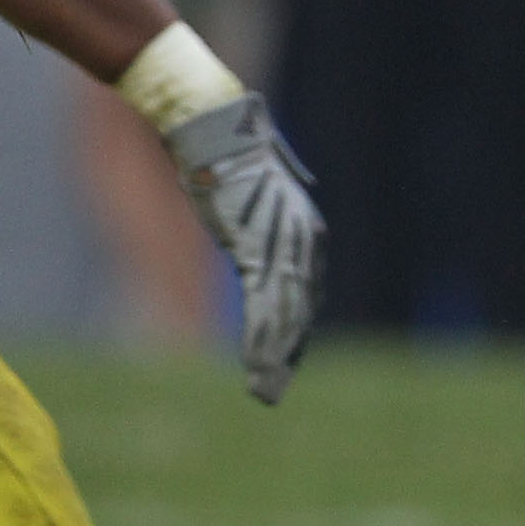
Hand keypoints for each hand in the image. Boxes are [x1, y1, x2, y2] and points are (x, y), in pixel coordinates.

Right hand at [164, 93, 324, 403]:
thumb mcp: (253, 207)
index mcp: (307, 234)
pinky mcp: (259, 248)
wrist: (216, 133)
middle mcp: (304, 242)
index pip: (306, 296)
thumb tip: (257, 250)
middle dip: (286, 355)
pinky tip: (253, 364)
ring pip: (284, 316)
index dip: (294, 334)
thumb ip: (262, 235)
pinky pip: (264, 304)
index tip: (284, 363)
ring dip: (272, 358)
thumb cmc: (228, 165)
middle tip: (273, 391)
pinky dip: (260, 338)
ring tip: (263, 390)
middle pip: (300, 312)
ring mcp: (284, 246)